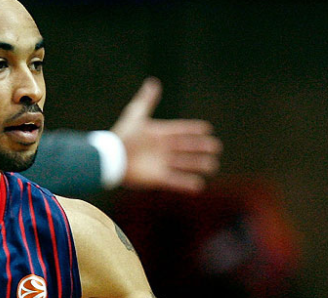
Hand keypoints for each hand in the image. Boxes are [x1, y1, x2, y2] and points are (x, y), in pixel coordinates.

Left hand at [111, 77, 221, 192]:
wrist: (111, 158)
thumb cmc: (123, 136)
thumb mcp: (136, 115)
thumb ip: (146, 100)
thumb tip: (153, 82)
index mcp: (159, 134)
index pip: (181, 131)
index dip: (193, 130)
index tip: (207, 129)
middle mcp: (162, 149)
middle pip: (186, 148)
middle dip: (201, 148)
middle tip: (216, 148)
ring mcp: (160, 164)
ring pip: (184, 165)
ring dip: (198, 165)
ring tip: (212, 166)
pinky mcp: (157, 178)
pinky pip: (175, 181)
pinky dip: (186, 184)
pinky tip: (199, 185)